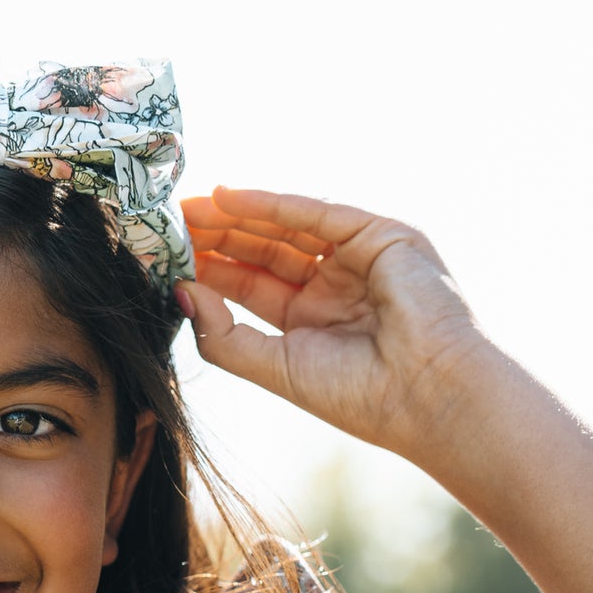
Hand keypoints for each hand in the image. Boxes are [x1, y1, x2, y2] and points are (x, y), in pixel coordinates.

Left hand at [177, 187, 487, 454]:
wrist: (426, 395)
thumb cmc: (358, 394)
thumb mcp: (275, 368)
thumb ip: (224, 337)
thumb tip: (182, 295)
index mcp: (309, 322)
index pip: (250, 284)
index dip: (209, 268)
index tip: (165, 257)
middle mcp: (332, 286)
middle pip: (263, 250)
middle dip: (217, 236)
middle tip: (168, 224)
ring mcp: (356, 259)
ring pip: (285, 228)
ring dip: (236, 216)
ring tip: (187, 208)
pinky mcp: (380, 236)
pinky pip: (316, 213)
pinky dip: (272, 204)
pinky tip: (227, 198)